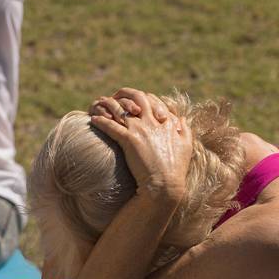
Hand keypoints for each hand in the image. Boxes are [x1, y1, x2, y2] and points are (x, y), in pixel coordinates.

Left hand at [89, 89, 191, 205]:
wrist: (165, 185)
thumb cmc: (176, 168)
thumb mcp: (186, 146)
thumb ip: (184, 129)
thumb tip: (181, 119)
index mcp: (167, 122)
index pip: (153, 100)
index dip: (142, 98)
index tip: (134, 102)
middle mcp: (153, 122)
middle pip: (138, 97)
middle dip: (125, 93)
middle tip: (116, 96)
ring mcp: (141, 130)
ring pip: (122, 109)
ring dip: (109, 105)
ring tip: (99, 105)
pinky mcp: (129, 140)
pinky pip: (111, 126)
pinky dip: (101, 121)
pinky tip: (93, 120)